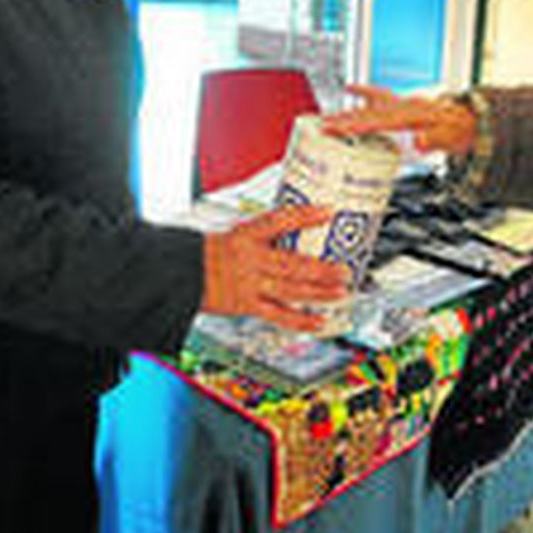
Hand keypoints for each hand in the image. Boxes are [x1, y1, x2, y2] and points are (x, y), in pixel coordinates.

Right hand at [202, 204, 351, 331]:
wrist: (187, 273)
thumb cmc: (218, 251)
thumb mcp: (242, 232)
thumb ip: (271, 234)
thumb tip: (306, 224)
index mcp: (249, 234)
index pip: (279, 220)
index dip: (305, 215)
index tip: (328, 211)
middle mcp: (251, 259)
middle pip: (293, 264)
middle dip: (323, 269)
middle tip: (345, 270)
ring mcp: (250, 284)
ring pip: (290, 291)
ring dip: (319, 294)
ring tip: (340, 293)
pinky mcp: (248, 305)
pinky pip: (278, 315)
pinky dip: (301, 321)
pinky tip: (319, 321)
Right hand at [321, 84, 476, 155]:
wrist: (473, 119)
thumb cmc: (461, 129)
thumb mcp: (451, 137)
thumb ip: (435, 139)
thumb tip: (419, 142)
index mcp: (411, 115)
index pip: (375, 120)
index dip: (352, 124)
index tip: (332, 127)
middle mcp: (404, 106)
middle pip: (367, 112)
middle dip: (342, 119)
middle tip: (320, 124)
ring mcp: (403, 103)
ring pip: (370, 103)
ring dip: (348, 109)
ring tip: (328, 114)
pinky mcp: (404, 105)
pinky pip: (379, 97)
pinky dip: (363, 93)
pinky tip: (351, 90)